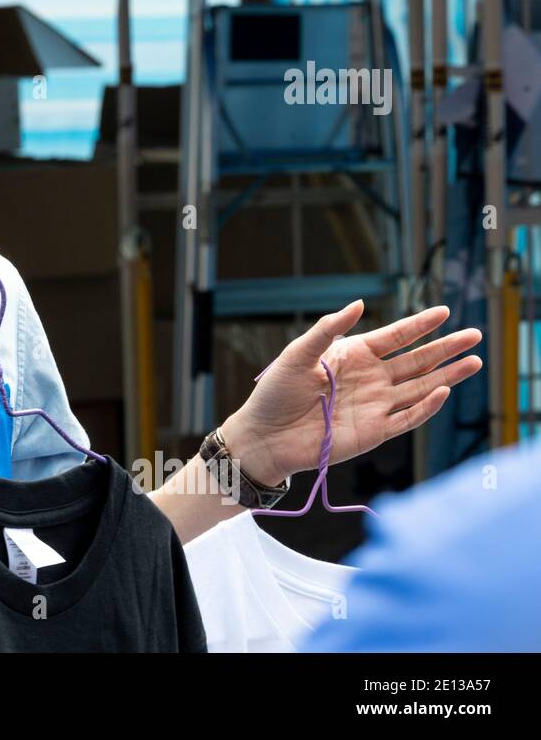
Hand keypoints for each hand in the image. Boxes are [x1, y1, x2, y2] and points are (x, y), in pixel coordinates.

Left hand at [222, 300, 482, 485]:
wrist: (264, 436)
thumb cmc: (276, 393)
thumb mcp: (298, 354)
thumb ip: (327, 329)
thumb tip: (359, 304)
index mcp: (353, 356)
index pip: (394, 337)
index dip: (419, 324)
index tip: (443, 310)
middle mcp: (370, 379)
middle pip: (416, 360)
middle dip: (445, 347)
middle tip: (475, 334)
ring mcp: (376, 405)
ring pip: (420, 387)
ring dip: (447, 375)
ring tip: (474, 361)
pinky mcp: (375, 431)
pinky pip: (407, 418)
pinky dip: (426, 406)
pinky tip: (443, 390)